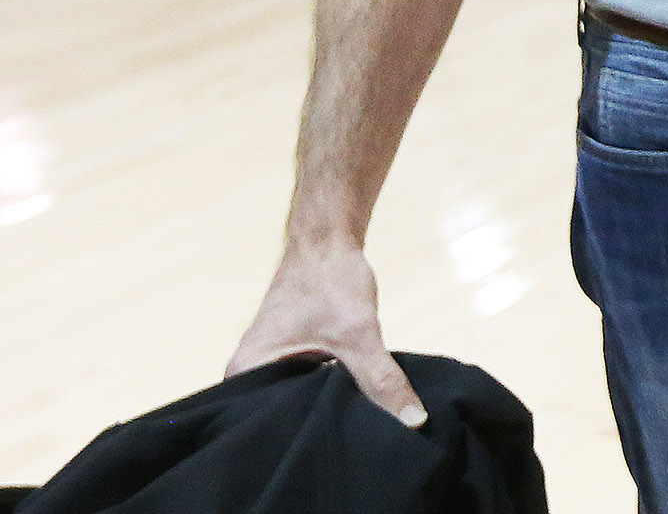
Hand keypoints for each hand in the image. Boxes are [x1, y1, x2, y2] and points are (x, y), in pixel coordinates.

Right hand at [229, 241, 424, 427]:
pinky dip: (328, 389)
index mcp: (245, 375)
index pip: (269, 425)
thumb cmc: (330, 279)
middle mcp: (246, 374)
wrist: (328, 238)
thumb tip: (412, 420)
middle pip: (284, 416)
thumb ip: (381, 380)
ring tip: (354, 420)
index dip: (306, 434)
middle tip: (353, 435)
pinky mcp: (286, 354)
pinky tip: (353, 400)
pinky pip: (306, 383)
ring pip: (299, 400)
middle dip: (318, 422)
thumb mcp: (359, 334)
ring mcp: (265, 363)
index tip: (339, 441)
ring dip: (325, 405)